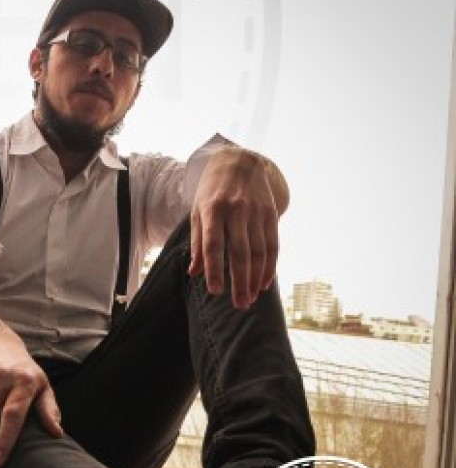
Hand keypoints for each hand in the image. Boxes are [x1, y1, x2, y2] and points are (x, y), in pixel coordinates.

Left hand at [189, 147, 282, 308]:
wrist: (240, 162)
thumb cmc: (212, 192)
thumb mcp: (197, 212)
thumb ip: (198, 243)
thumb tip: (194, 273)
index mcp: (212, 210)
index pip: (213, 244)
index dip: (215, 269)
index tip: (215, 291)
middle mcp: (236, 211)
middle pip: (240, 252)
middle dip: (240, 282)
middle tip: (240, 305)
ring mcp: (256, 212)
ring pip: (259, 252)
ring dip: (256, 279)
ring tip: (251, 298)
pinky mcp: (271, 214)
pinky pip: (273, 245)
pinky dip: (270, 266)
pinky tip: (264, 283)